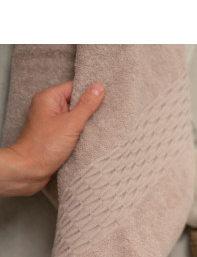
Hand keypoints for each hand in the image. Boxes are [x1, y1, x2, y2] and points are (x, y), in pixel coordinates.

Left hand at [0, 81, 104, 196]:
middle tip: (104, 115)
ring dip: (86, 122)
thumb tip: (98, 88)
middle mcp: (48, 107)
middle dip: (90, 109)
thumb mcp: (71, 124)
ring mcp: (51, 121)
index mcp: (48, 98)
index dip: (90, 92)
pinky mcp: (54, 134)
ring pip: (75, 115)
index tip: (106, 99)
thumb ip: (86, 105)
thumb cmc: (45, 147)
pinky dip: (81, 131)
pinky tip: (89, 137)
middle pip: (75, 101)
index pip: (74, 87)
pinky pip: (72, 127)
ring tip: (98, 127)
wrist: (30, 170)